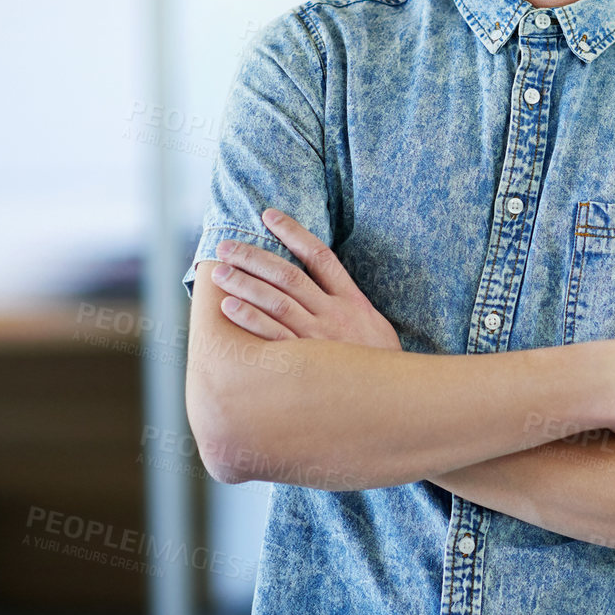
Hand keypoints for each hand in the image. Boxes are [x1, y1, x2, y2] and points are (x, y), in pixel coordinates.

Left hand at [209, 208, 401, 350]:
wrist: (394, 399)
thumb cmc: (379, 361)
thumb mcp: (374, 323)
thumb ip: (349, 301)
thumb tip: (323, 279)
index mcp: (352, 300)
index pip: (320, 256)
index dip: (293, 232)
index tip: (268, 216)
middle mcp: (334, 314)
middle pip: (289, 276)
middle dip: (255, 258)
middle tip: (226, 247)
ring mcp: (319, 338)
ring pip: (277, 302)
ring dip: (245, 284)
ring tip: (220, 273)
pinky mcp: (307, 363)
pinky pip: (274, 337)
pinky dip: (250, 320)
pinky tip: (230, 307)